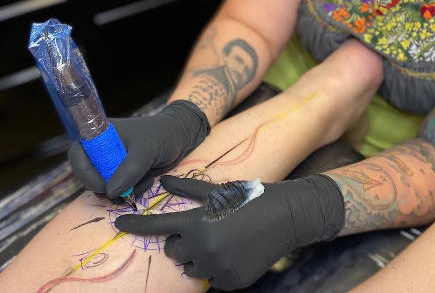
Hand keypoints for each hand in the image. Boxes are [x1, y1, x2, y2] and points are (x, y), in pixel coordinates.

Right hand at [68, 100, 209, 198]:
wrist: (180, 138)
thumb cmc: (161, 135)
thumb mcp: (147, 149)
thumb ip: (129, 169)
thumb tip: (109, 191)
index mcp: (100, 135)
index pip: (77, 154)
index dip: (83, 172)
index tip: (102, 186)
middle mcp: (101, 150)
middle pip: (88, 175)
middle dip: (105, 187)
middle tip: (124, 192)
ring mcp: (112, 164)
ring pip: (104, 187)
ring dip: (121, 192)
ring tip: (143, 181)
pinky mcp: (123, 175)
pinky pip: (119, 191)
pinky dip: (131, 192)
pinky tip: (148, 182)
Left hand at [115, 173, 344, 289]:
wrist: (287, 216)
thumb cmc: (251, 198)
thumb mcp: (220, 191)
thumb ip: (188, 190)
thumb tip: (162, 182)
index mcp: (198, 223)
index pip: (158, 226)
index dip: (135, 224)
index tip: (119, 223)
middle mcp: (203, 248)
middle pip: (174, 251)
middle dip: (181, 241)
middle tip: (201, 228)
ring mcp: (218, 267)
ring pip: (192, 267)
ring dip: (198, 256)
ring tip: (219, 240)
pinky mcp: (232, 281)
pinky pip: (213, 277)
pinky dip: (217, 266)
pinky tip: (233, 251)